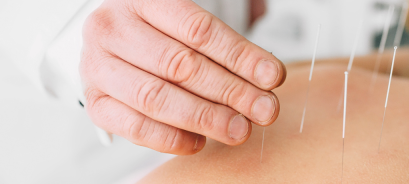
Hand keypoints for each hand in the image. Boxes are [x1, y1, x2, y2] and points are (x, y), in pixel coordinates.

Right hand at [81, 0, 285, 154]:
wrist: (115, 41)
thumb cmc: (159, 30)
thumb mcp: (188, 19)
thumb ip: (223, 39)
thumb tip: (267, 71)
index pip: (198, 30)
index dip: (239, 56)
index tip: (271, 76)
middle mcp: (113, 30)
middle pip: (180, 65)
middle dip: (230, 91)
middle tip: (263, 108)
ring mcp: (98, 68)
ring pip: (157, 98)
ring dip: (206, 118)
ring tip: (239, 128)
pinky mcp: (96, 103)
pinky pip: (134, 127)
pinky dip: (171, 139)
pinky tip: (200, 140)